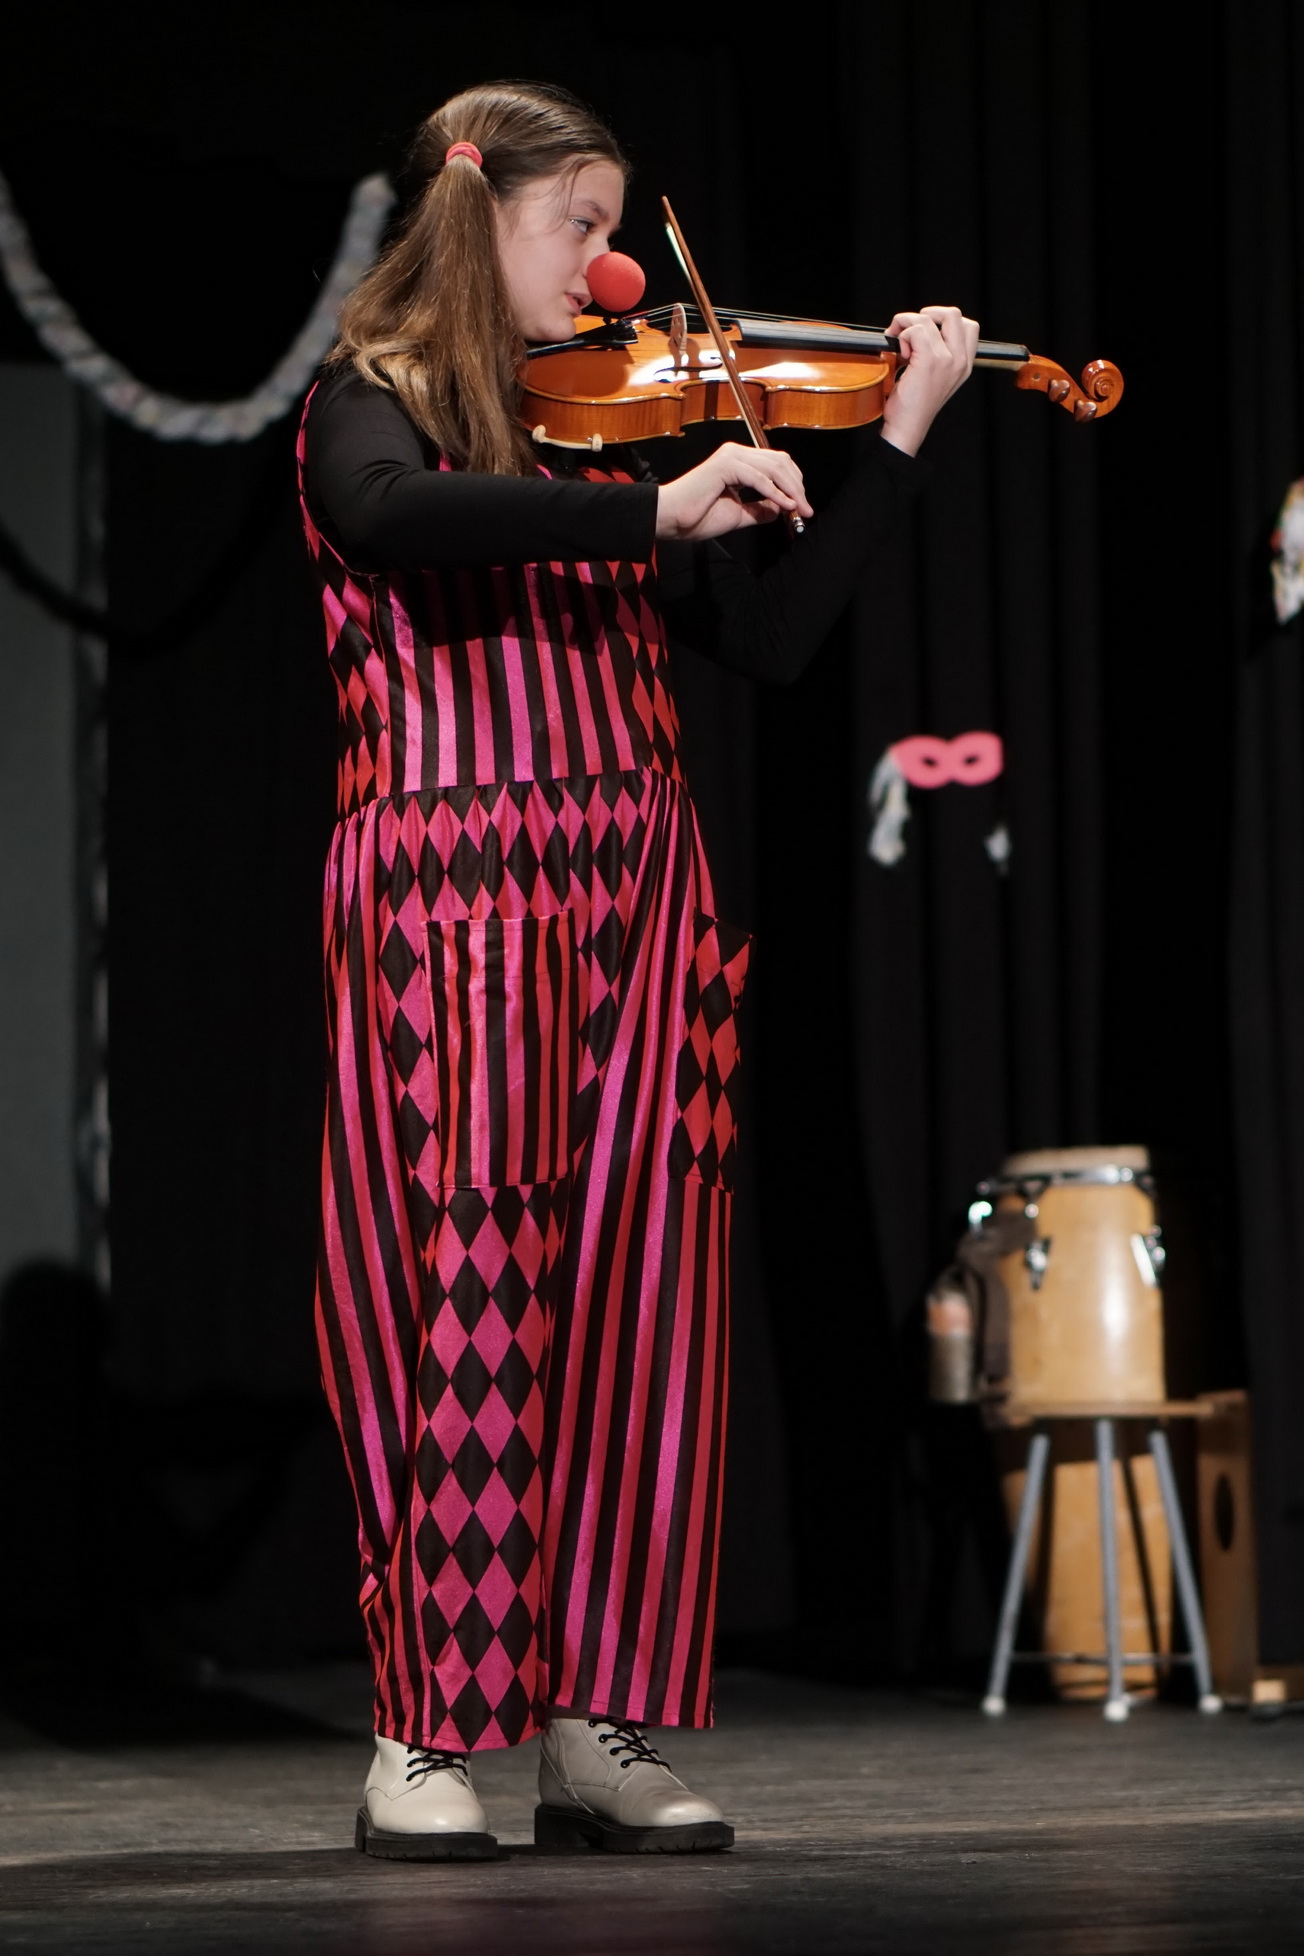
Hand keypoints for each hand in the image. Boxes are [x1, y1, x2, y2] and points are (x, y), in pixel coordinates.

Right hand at [655, 440, 812, 541]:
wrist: (671, 520)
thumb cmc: (697, 517)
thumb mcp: (739, 514)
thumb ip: (760, 509)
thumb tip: (782, 508)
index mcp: (738, 462)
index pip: (776, 464)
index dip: (794, 484)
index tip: (802, 507)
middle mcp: (735, 453)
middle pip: (780, 462)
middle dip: (797, 487)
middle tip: (806, 510)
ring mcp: (730, 456)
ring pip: (773, 467)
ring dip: (791, 490)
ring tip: (800, 509)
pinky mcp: (725, 465)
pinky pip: (759, 478)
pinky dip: (775, 493)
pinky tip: (785, 506)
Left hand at [881, 305, 978, 455]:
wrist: (907, 428)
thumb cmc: (913, 406)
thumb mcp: (933, 376)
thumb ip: (937, 353)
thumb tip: (919, 327)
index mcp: (964, 364)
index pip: (968, 325)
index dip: (943, 320)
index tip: (925, 332)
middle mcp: (960, 361)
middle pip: (953, 313)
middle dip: (926, 314)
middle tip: (910, 329)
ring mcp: (948, 359)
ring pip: (927, 319)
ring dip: (906, 326)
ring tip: (900, 346)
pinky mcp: (931, 360)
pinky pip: (915, 330)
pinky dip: (902, 335)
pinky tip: (900, 353)